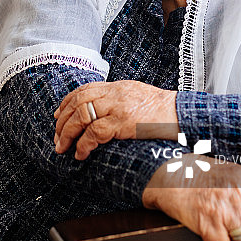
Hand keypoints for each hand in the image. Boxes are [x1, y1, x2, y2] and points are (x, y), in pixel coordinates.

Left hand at [54, 80, 176, 159]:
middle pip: (78, 102)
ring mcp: (119, 106)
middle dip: (62, 121)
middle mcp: (115, 93)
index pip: (84, 90)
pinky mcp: (124, 122)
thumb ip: (120, 101)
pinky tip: (81, 154)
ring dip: (68, 133)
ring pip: (81, 115)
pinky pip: (95, 132)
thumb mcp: (139, 98)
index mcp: (118, 86)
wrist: (184, 114)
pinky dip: (84, 144)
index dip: (66, 103)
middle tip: (56, 137)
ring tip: (62, 148)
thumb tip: (102, 114)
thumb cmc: (164, 112)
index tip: (57, 116)